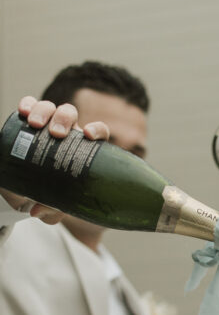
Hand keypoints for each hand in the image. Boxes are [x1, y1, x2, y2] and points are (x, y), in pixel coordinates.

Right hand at [0, 96, 109, 222]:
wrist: (30, 188)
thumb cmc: (53, 194)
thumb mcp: (56, 204)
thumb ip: (52, 209)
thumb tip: (36, 211)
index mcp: (83, 149)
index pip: (98, 133)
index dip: (97, 129)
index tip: (89, 136)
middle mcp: (68, 133)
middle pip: (72, 115)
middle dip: (65, 119)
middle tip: (56, 134)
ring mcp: (49, 124)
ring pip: (51, 108)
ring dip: (45, 111)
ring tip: (35, 125)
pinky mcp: (30, 121)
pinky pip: (30, 105)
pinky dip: (28, 104)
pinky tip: (23, 111)